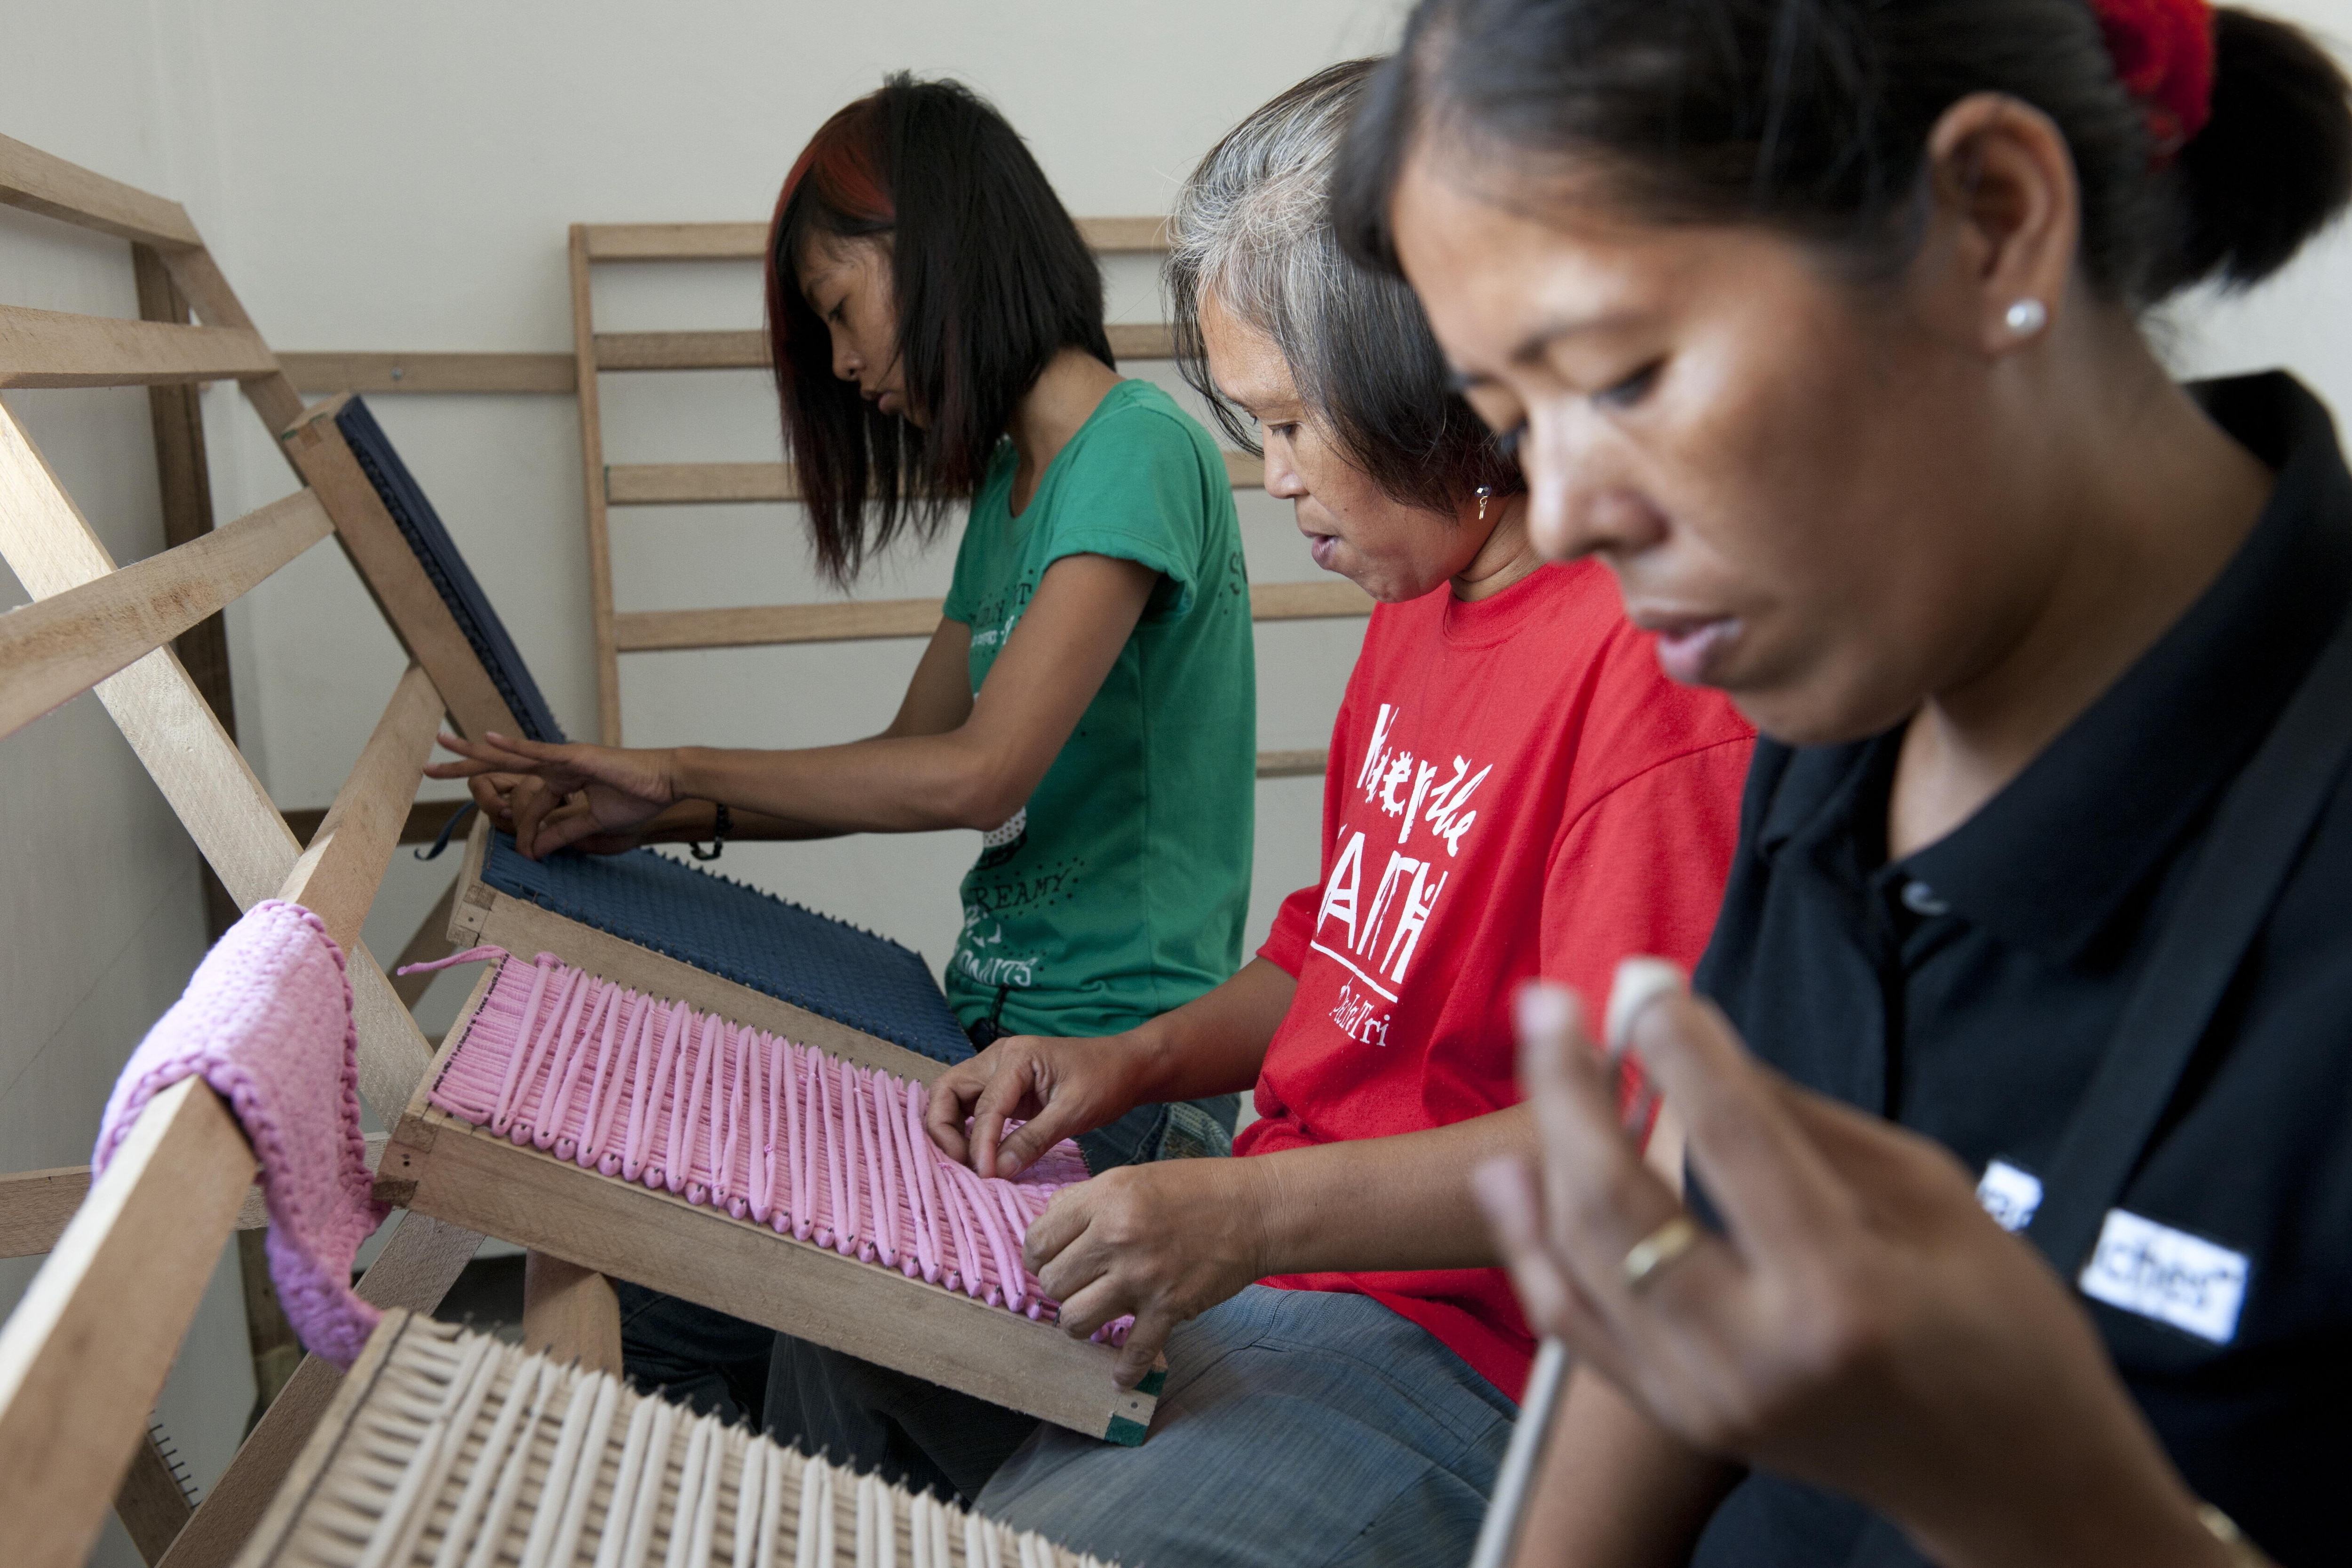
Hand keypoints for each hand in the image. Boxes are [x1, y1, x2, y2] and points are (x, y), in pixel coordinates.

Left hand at [427, 731, 676, 858]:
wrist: (668, 784)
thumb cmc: (640, 798)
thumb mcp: (593, 823)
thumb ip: (562, 832)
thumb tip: (533, 850)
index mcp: (561, 778)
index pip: (527, 801)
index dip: (520, 827)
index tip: (524, 851)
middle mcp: (556, 763)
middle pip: (501, 764)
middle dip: (464, 765)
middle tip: (429, 764)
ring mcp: (563, 758)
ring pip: (509, 754)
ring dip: (473, 750)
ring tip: (442, 742)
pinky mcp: (575, 757)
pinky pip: (537, 752)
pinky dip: (512, 746)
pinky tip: (487, 739)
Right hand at [925, 1032, 1153, 1176]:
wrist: (1126, 1066)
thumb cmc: (1105, 1081)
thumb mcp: (1073, 1113)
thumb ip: (1033, 1140)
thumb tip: (996, 1171)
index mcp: (1017, 1057)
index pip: (984, 1106)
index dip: (980, 1145)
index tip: (985, 1176)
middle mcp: (997, 1058)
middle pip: (946, 1091)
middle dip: (945, 1130)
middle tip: (964, 1166)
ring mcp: (996, 1070)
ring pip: (951, 1098)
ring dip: (950, 1130)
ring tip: (968, 1164)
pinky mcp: (1002, 1087)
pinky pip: (970, 1106)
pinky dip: (966, 1129)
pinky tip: (977, 1154)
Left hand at [1026, 1156, 1272, 1387]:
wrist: (1256, 1210)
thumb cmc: (1195, 1190)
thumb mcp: (1131, 1178)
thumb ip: (1085, 1201)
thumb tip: (1046, 1228)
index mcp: (1105, 1199)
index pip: (1038, 1240)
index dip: (1037, 1256)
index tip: (1049, 1261)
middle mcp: (1117, 1237)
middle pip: (1052, 1284)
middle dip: (1059, 1289)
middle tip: (1076, 1286)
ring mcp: (1142, 1276)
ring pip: (1074, 1320)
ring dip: (1078, 1323)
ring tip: (1092, 1316)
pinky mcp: (1169, 1308)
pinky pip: (1132, 1353)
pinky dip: (1124, 1371)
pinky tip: (1119, 1376)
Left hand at [1472, 984, 2229, 1567]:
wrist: (2013, 1482)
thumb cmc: (2000, 1327)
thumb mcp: (1929, 1197)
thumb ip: (1799, 1120)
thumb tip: (1691, 1035)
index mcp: (1839, 1294)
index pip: (1729, 1141)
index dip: (1677, 1049)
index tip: (1644, 981)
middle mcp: (1752, 1355)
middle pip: (1618, 1201)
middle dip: (1571, 1086)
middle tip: (1547, 1002)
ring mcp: (1702, 1397)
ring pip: (1580, 1258)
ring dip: (1542, 1148)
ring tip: (1535, 1059)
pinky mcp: (1677, 1415)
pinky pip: (1575, 1321)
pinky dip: (1533, 1242)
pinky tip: (1512, 1172)